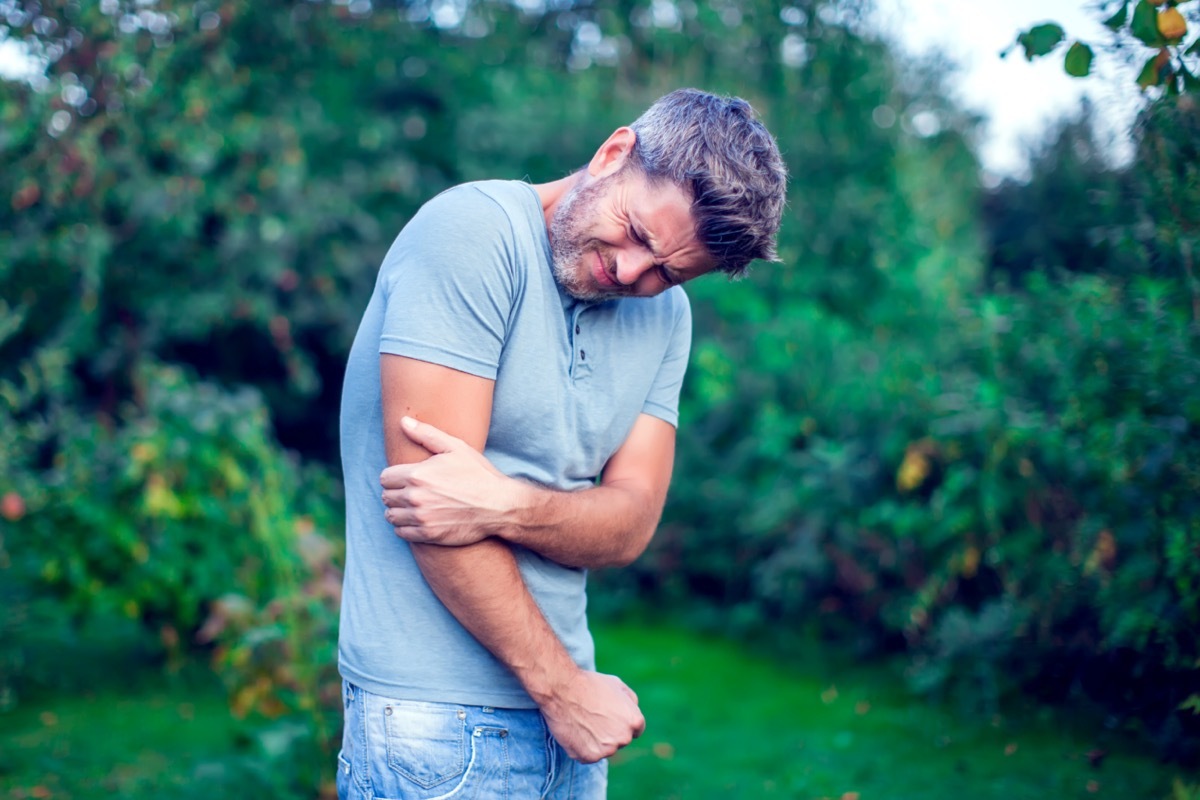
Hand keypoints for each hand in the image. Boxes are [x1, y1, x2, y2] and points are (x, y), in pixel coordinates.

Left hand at [380, 416, 516, 545]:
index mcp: (418, 475)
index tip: (404, 478)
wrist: (499, 506)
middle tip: (410, 491)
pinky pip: (401, 532)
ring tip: (411, 506)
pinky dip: (404, 527)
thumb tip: (403, 421)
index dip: (394, 476)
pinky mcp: (428, 534)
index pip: (385, 478)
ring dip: (398, 511)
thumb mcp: (455, 448)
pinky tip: (417, 520)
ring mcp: (421, 518)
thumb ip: (426, 434)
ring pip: (391, 515)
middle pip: (386, 497)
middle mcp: (415, 497)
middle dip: (395, 492)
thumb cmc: (478, 474)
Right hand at [538, 669, 644, 763]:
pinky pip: (587, 755)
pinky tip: (575, 731)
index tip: (609, 717)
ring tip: (582, 722)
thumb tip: (634, 710)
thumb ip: (631, 700)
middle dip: (610, 732)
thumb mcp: (617, 685)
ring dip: (596, 741)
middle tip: (593, 718)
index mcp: (635, 721)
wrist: (563, 690)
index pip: (636, 730)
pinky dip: (581, 747)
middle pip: (619, 741)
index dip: (622, 722)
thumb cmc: (590, 684)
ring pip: (604, 750)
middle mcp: (624, 738)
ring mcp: (607, 750)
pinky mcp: (589, 757)